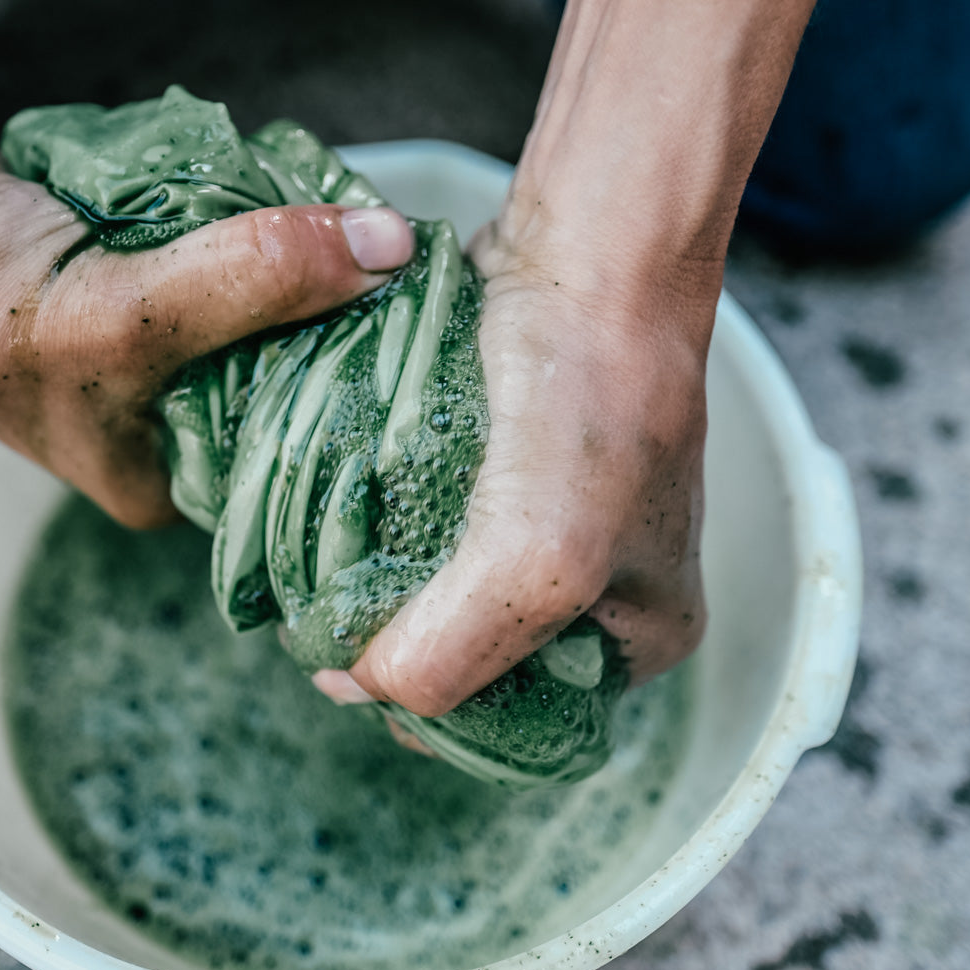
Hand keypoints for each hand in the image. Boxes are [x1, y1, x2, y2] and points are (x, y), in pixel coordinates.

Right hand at [0, 135, 412, 525]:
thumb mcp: (128, 313)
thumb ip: (254, 280)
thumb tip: (387, 246)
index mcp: (158, 478)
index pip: (290, 450)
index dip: (353, 392)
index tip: (415, 330)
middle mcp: (160, 427)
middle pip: (281, 369)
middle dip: (327, 314)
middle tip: (390, 262)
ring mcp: (151, 353)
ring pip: (256, 306)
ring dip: (288, 259)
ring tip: (347, 221)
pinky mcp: (143, 285)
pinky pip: (223, 259)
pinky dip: (245, 224)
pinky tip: (283, 197)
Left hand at [317, 221, 709, 715]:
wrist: (590, 248)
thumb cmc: (593, 402)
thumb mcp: (540, 559)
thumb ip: (450, 653)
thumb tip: (351, 685)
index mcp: (638, 641)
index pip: (512, 721)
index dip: (430, 703)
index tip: (361, 658)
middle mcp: (598, 593)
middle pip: (468, 655)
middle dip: (401, 636)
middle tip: (337, 602)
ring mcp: (546, 527)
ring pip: (436, 589)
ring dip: (381, 579)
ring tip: (331, 557)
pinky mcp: (497, 470)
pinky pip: (424, 525)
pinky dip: (381, 523)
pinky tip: (343, 513)